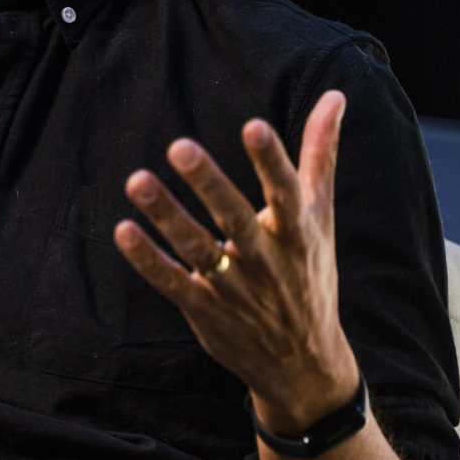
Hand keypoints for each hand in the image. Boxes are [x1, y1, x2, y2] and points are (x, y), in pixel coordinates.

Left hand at [115, 91, 361, 435]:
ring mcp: (234, 289)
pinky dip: (148, 260)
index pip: (286, 193)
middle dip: (210, 185)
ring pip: (197, 250)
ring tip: (137, 180)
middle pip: (235, 220)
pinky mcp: (206, 310)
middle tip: (180, 146)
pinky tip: (124, 230)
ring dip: (167, 216)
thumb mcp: (321, 217)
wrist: (304, 363)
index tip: (253, 126)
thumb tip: (335, 95)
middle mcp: (267, 261)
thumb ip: (320, 155)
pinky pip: (173, 283)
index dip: (272, 162)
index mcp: (298, 234)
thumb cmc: (310, 274)